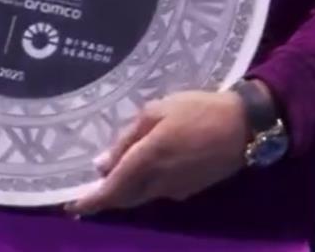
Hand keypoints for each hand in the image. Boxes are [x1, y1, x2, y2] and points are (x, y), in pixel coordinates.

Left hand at [67, 88, 248, 216]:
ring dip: (127, 189)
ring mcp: (174, 190)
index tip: (70, 206)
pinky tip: (150, 167)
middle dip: (107, 196)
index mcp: (147, 160)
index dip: (90, 200)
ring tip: (119, 173)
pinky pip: (159, 191)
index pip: (111, 189)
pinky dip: (147, 184)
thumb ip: (129, 136)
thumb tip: (103, 164)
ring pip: (141, 196)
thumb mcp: (160, 109)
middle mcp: (156, 182)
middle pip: (124, 198)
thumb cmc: (199, 109)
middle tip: (92, 187)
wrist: (243, 126)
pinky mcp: (189, 190)